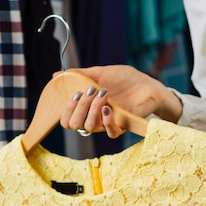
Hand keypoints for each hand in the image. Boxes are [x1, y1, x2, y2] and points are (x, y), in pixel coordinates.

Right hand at [59, 65, 181, 137]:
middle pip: (74, 124)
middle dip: (79, 106)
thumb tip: (57, 75)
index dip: (66, 110)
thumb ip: (81, 74)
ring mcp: (108, 122)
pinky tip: (109, 108)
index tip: (75, 94)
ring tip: (103, 92)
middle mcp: (95, 118)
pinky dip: (107, 121)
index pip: (66, 120)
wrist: (148, 84)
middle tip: (90, 90)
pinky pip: (110, 132)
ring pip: (89, 127)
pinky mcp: (122, 125)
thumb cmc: (125, 79)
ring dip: (92, 109)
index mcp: (87, 108)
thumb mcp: (101, 73)